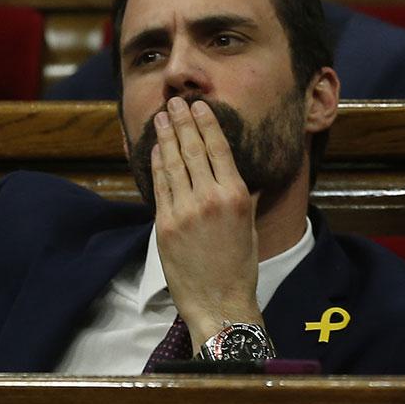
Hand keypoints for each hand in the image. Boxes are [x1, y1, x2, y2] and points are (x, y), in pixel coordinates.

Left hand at [149, 96, 262, 348]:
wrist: (219, 301)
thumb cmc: (239, 266)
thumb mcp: (248, 224)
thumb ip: (240, 194)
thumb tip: (234, 171)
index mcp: (235, 195)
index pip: (218, 148)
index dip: (206, 123)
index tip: (199, 105)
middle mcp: (209, 198)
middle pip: (192, 149)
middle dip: (182, 122)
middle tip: (174, 102)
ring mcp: (184, 211)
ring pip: (172, 164)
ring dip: (165, 137)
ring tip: (161, 118)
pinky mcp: (165, 225)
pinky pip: (159, 186)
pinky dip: (157, 165)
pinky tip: (156, 150)